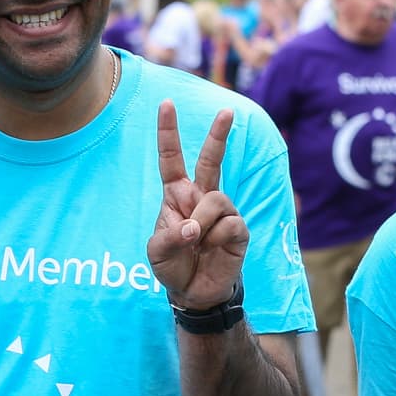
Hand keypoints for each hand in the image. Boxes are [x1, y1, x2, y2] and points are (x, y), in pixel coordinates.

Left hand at [147, 102, 246, 310]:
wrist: (195, 292)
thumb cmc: (174, 266)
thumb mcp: (157, 252)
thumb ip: (169, 237)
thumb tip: (194, 228)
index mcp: (177, 195)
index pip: (172, 158)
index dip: (168, 132)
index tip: (166, 104)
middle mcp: (201, 197)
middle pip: (212, 159)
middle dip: (219, 135)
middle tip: (227, 111)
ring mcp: (223, 212)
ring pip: (216, 199)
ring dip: (202, 221)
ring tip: (197, 241)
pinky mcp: (239, 229)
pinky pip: (230, 223)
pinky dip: (216, 238)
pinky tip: (212, 249)